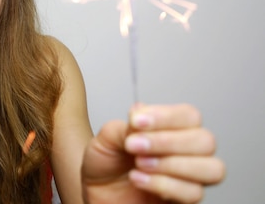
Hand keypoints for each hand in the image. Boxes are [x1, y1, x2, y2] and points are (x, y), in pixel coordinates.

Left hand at [81, 104, 224, 203]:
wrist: (96, 194)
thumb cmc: (106, 165)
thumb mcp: (106, 139)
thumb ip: (125, 127)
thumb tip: (141, 113)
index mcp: (171, 129)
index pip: (189, 115)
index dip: (166, 116)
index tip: (136, 121)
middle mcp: (185, 152)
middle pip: (206, 140)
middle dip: (167, 141)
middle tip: (134, 145)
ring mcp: (188, 178)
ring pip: (212, 169)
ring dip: (171, 163)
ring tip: (139, 163)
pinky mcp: (184, 201)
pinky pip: (193, 193)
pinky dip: (163, 184)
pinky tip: (138, 179)